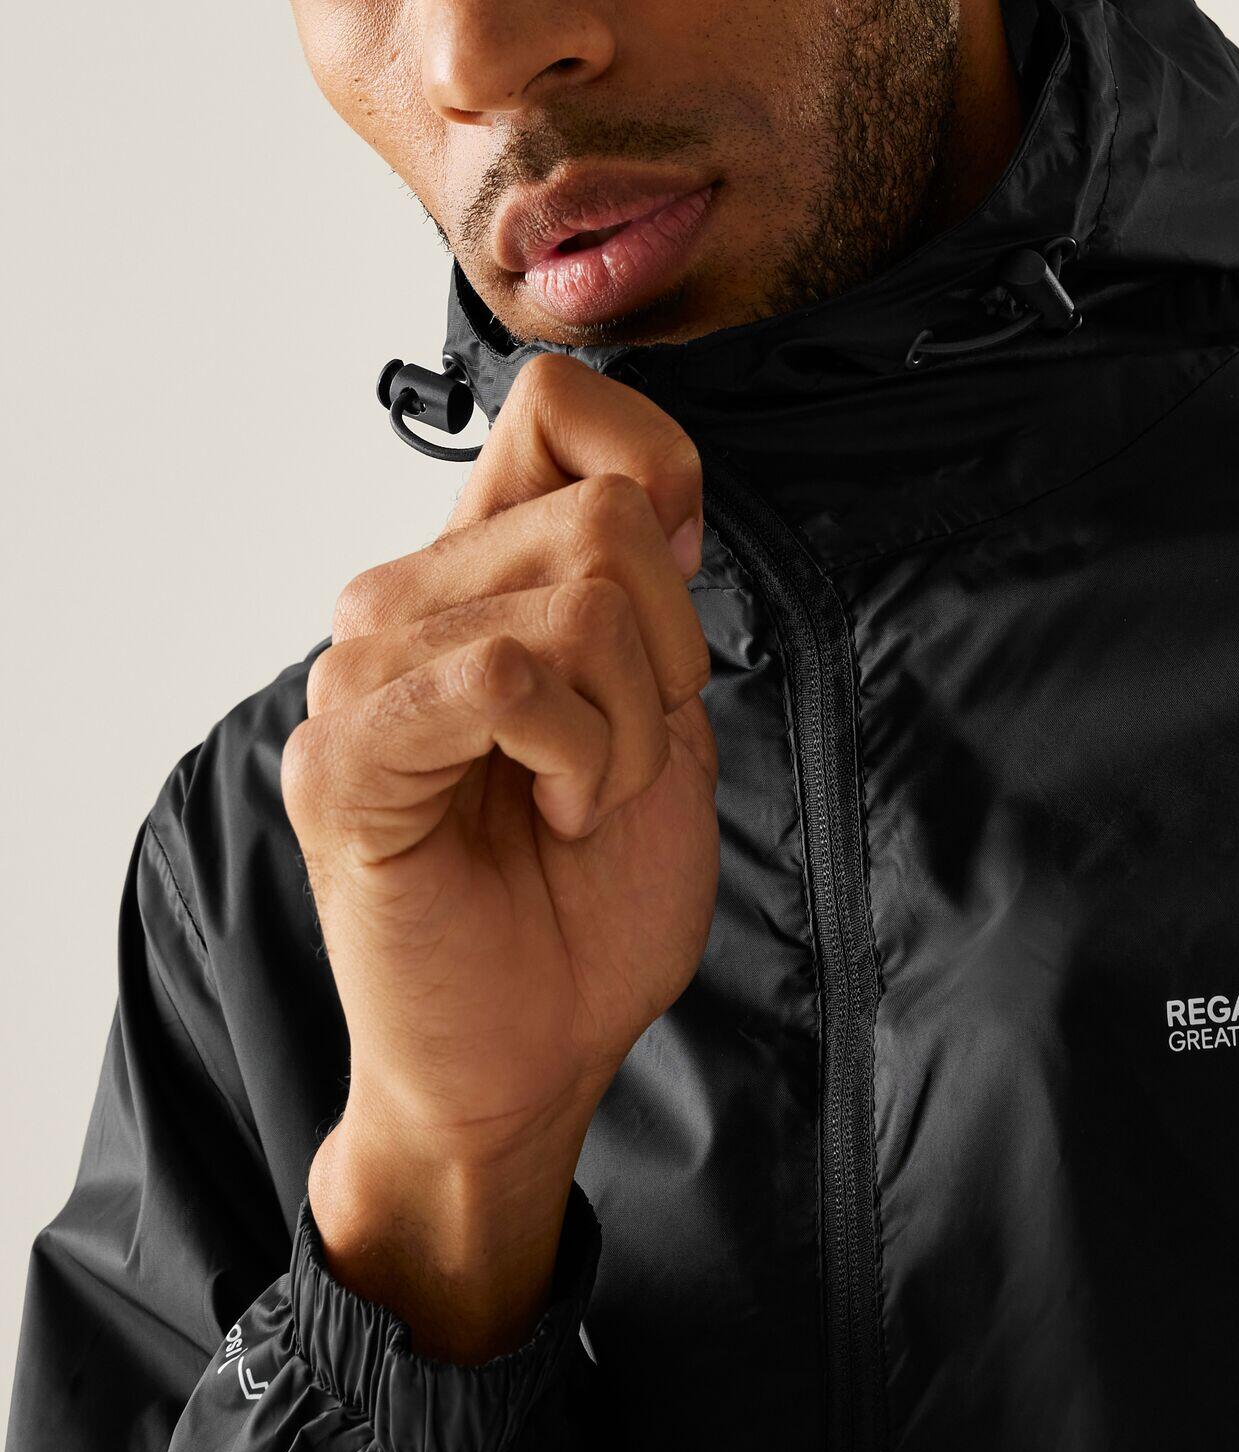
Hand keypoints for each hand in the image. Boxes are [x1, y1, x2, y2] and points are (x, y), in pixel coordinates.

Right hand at [282, 351, 717, 1357]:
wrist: (540, 1048)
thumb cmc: (595, 894)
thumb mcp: (662, 712)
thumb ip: (648, 592)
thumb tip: (656, 499)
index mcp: (481, 571)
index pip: (559, 404)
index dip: (660, 472)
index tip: (676, 594)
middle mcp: (409, 597)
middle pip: (604, 514)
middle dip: (672, 654)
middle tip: (622, 751)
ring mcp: (365, 670)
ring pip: (576, 603)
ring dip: (630, 727)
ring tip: (580, 795)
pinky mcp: (348, 755)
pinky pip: (505, 676)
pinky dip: (579, 754)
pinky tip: (554, 810)